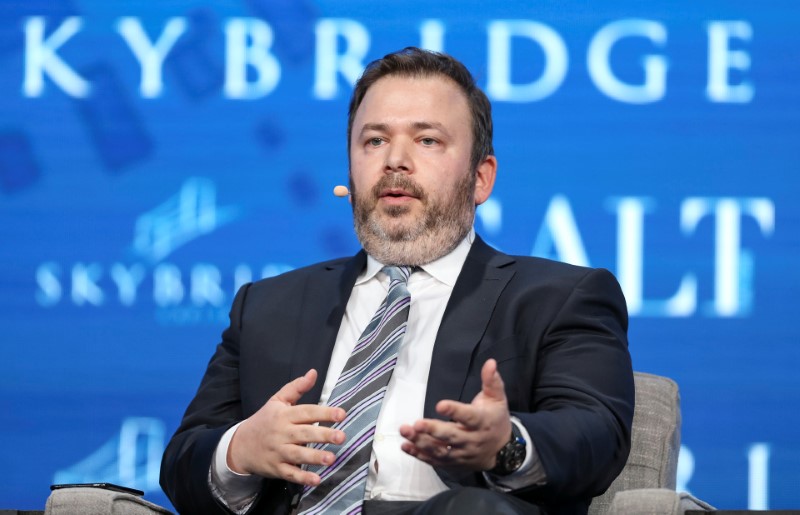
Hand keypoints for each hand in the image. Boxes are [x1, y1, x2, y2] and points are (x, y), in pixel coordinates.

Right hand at [227, 369, 346, 485]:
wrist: (239, 445)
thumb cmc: (264, 420)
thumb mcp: (277, 400)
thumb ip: (296, 387)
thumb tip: (313, 373)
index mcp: (284, 414)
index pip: (306, 412)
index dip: (324, 412)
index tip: (342, 414)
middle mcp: (282, 433)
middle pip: (305, 433)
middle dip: (324, 435)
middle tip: (341, 437)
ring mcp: (278, 452)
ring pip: (298, 454)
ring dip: (315, 457)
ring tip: (332, 458)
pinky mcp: (276, 468)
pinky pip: (290, 474)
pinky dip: (302, 478)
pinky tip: (316, 480)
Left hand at [399, 359, 511, 470]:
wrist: (502, 451)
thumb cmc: (495, 419)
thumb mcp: (497, 399)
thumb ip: (491, 381)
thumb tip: (490, 362)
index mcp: (482, 422)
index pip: (469, 416)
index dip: (455, 411)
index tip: (440, 405)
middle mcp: (471, 440)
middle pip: (451, 436)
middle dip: (433, 430)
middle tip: (417, 423)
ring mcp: (461, 453)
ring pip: (440, 450)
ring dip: (421, 442)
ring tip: (405, 431)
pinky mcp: (452, 462)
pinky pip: (434, 460)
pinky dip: (419, 455)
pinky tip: (405, 446)